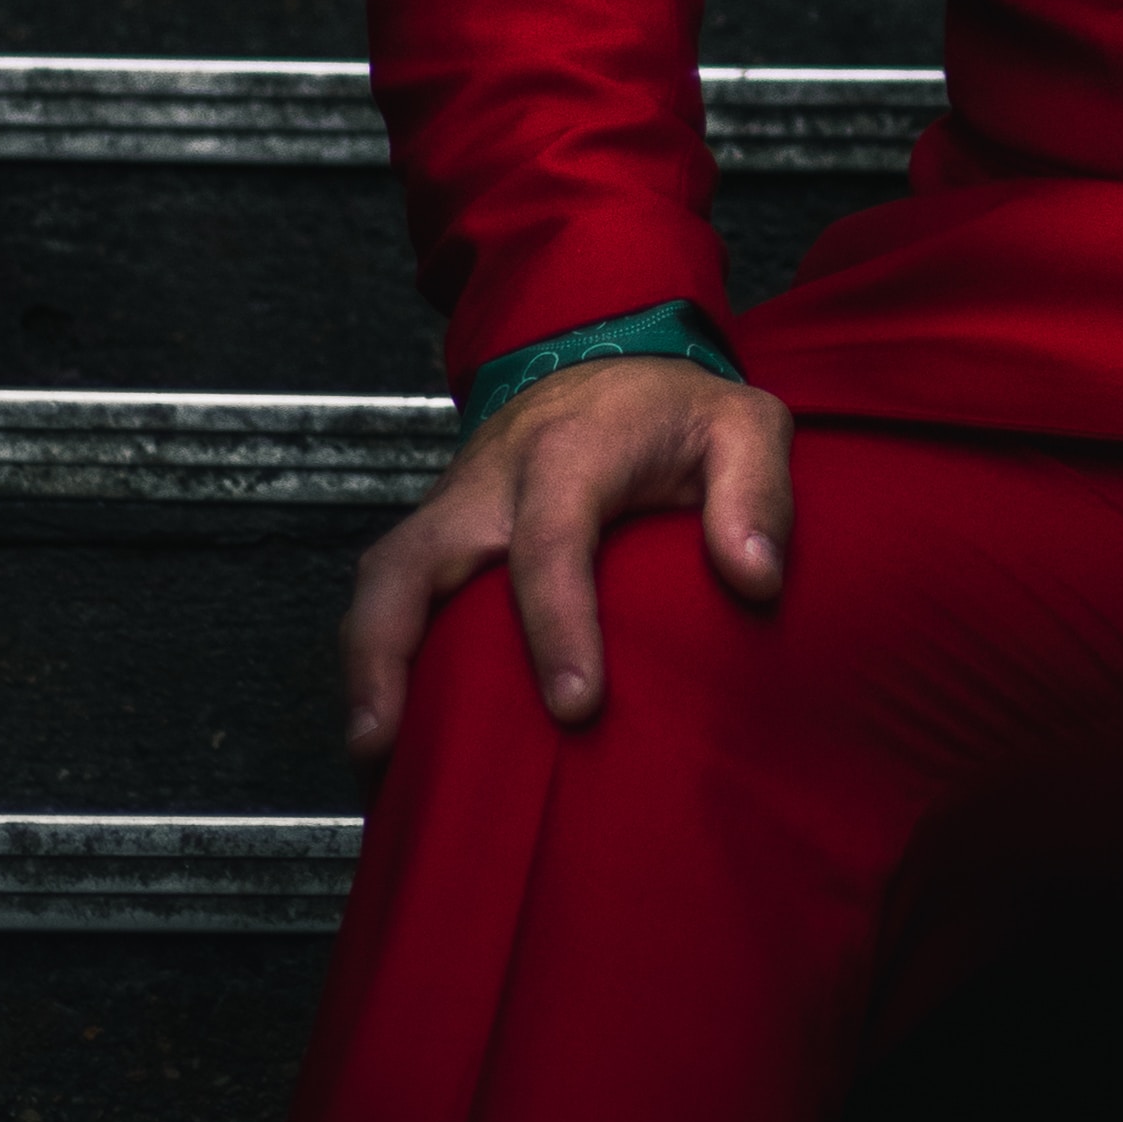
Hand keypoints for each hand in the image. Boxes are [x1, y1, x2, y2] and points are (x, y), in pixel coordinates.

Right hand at [342, 353, 793, 762]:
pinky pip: (388, 595)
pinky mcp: (439, 534)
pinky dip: (376, 660)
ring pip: (380, 581)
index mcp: (569, 451)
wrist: (610, 360)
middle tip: (390, 744)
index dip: (557, 623)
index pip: (549, 540)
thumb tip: (755, 578)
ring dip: (365, 668)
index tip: (578, 704)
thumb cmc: (674, 410)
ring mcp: (453, 507)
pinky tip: (391, 734)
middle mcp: (491, 480)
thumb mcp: (743, 426)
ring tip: (374, 761)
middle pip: (412, 561)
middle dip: (390, 652)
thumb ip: (757, 493)